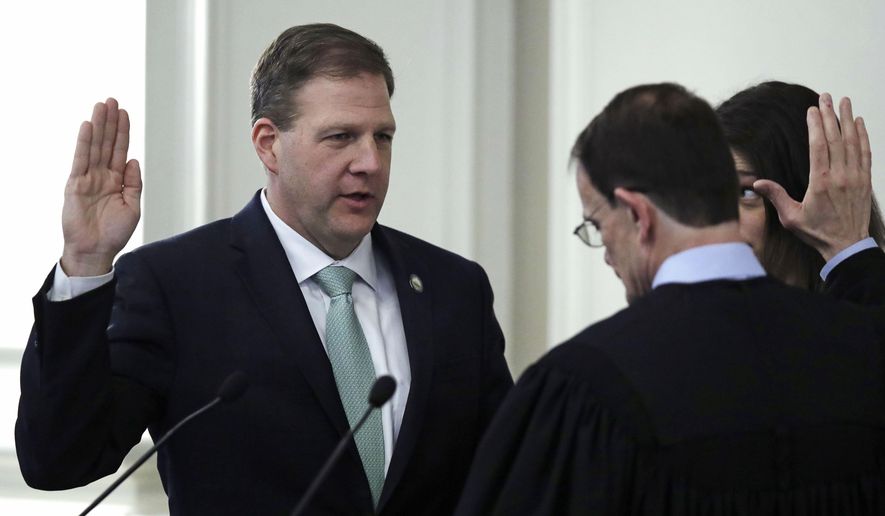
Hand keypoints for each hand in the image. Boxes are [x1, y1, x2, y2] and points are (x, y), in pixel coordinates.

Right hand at [61, 98, 141, 275]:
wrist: (96, 251)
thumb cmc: (114, 233)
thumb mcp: (133, 207)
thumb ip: (134, 183)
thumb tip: (133, 160)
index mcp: (117, 180)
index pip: (120, 150)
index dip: (122, 132)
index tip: (124, 113)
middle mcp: (102, 175)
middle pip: (106, 143)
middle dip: (109, 122)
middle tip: (112, 100)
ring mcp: (88, 178)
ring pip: (94, 146)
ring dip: (98, 126)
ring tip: (101, 105)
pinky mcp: (75, 184)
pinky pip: (80, 160)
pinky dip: (84, 143)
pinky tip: (87, 126)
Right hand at [753, 93, 871, 261]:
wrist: (847, 245)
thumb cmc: (817, 232)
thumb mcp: (791, 217)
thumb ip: (776, 197)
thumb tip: (757, 183)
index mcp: (821, 183)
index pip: (819, 146)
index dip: (816, 125)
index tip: (812, 109)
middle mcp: (840, 176)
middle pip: (835, 138)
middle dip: (830, 115)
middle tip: (826, 96)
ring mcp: (855, 177)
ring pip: (852, 142)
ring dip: (848, 119)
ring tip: (844, 101)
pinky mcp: (865, 180)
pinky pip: (865, 153)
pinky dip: (862, 136)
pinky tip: (859, 123)